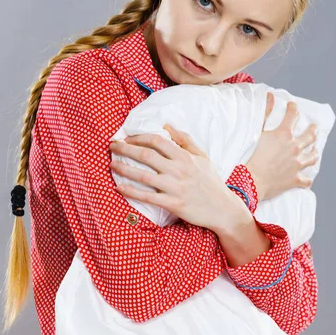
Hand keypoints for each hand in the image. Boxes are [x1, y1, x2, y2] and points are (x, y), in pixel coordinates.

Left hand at [109, 124, 227, 228]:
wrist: (223, 209)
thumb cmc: (211, 182)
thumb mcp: (202, 156)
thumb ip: (185, 140)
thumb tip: (167, 125)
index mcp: (185, 156)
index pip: (157, 140)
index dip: (138, 137)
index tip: (127, 138)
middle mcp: (179, 170)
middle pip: (146, 155)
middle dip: (125, 149)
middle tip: (112, 146)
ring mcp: (175, 187)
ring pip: (143, 175)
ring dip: (124, 169)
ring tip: (111, 165)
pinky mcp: (173, 204)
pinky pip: (147, 197)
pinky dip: (131, 192)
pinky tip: (119, 187)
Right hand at [245, 93, 318, 200]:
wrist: (252, 180)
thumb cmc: (251, 155)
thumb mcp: (257, 131)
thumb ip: (265, 112)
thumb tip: (270, 95)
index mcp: (284, 134)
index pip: (293, 116)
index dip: (293, 108)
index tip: (293, 106)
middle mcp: (294, 147)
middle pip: (310, 136)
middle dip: (312, 129)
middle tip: (313, 127)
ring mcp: (297, 164)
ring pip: (312, 157)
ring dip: (314, 153)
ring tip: (314, 151)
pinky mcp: (296, 179)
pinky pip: (306, 180)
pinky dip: (306, 179)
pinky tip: (306, 178)